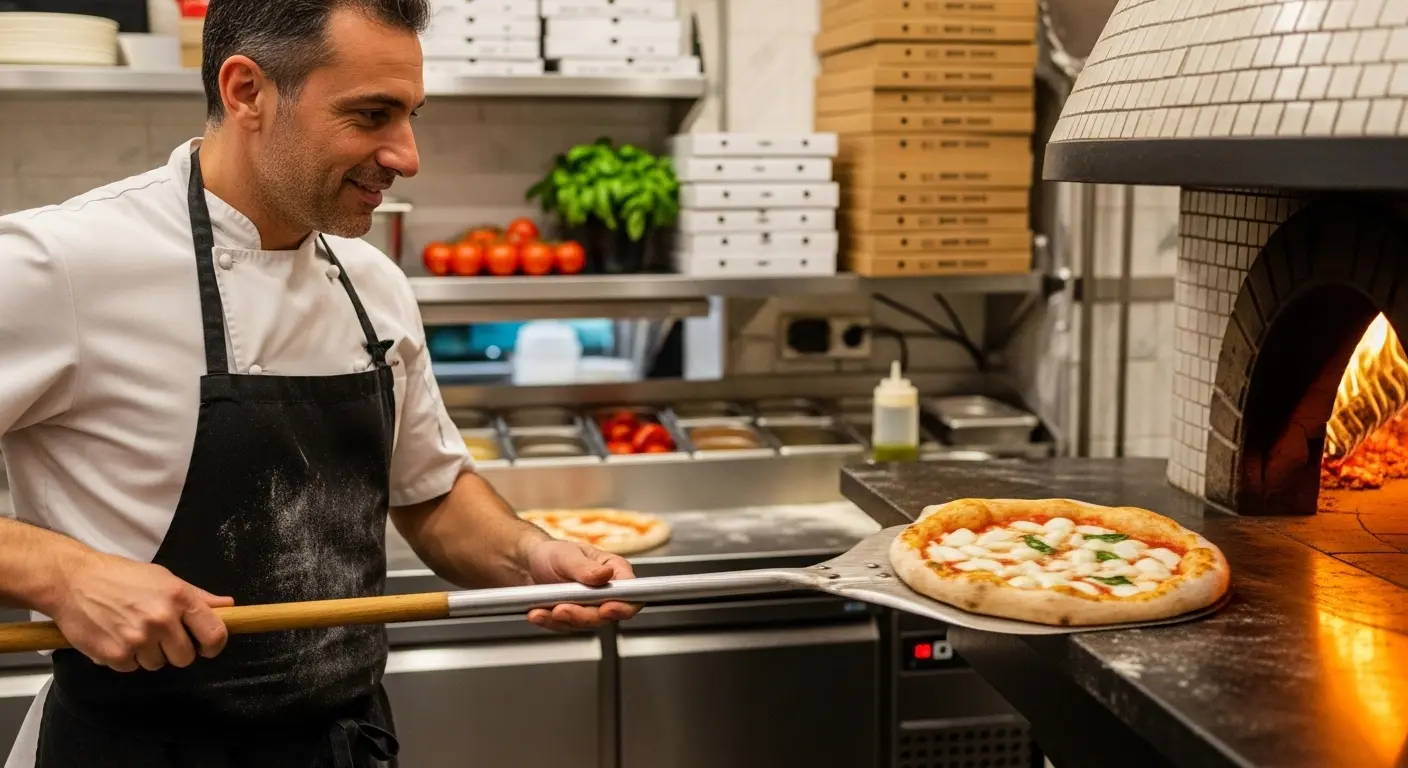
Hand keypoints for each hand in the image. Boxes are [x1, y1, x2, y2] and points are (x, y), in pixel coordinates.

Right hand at [48, 552, 232, 672]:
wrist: (73, 581)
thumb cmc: (120, 577)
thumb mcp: (164, 579)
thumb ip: (198, 597)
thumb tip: (228, 607)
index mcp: (179, 598)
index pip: (214, 634)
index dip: (214, 646)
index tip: (207, 647)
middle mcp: (161, 619)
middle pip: (185, 657)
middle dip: (175, 650)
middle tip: (159, 635)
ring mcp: (138, 638)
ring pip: (157, 664)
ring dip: (148, 654)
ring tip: (132, 630)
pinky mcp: (114, 654)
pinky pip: (131, 668)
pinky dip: (124, 658)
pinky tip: (115, 636)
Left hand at [523, 540, 639, 631]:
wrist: (530, 564)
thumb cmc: (554, 553)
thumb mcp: (567, 555)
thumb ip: (586, 567)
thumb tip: (606, 574)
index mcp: (614, 571)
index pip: (631, 593)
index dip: (624, 605)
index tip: (607, 609)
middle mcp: (607, 592)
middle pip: (607, 615)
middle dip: (583, 616)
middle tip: (562, 609)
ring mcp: (591, 607)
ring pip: (585, 624)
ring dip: (563, 620)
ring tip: (543, 610)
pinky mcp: (574, 618)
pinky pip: (566, 626)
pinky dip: (550, 622)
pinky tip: (537, 614)